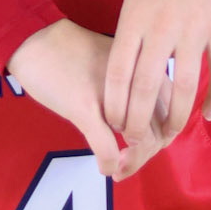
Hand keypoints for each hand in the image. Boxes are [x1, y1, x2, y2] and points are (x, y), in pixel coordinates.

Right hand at [9, 18, 165, 179]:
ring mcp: (111, 96)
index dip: (163, 138)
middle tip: (129, 163)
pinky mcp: (85, 108)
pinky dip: (109, 164)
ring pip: (139, 143)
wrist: (39, 40)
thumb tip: (149, 123)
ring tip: (120, 170)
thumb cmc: (77, 54)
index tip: (148, 147)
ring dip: (132, 164)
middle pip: (159, 132)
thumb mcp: (119, 65)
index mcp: (147, 69)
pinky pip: (107, 148)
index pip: (171, 114)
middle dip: (147, 155)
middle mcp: (136, 82)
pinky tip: (105, 168)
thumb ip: (138, 88)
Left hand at [105, 0, 210, 146]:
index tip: (111, 124)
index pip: (117, 74)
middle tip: (136, 140)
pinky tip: (208, 115)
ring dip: (176, 118)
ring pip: (184, 87)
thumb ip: (131, 33)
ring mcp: (194, 28)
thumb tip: (125, 74)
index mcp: (134, 18)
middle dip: (138, 122)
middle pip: (145, 88)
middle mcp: (162, 27)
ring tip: (170, 136)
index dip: (114, 106)